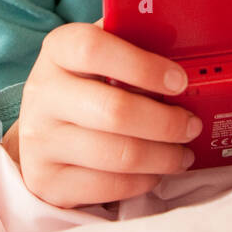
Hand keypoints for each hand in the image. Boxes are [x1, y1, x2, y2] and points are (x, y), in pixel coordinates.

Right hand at [12, 19, 202, 207]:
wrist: (39, 130)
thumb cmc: (86, 84)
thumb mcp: (101, 55)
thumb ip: (133, 44)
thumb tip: (187, 46)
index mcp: (57, 50)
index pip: (93, 48)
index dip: (142, 65)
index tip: (179, 81)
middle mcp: (42, 92)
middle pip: (114, 111)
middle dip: (166, 122)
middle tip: (191, 124)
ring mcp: (40, 140)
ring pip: (118, 155)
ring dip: (163, 156)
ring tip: (183, 153)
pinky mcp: (48, 180)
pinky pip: (108, 187)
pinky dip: (143, 181)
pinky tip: (156, 171)